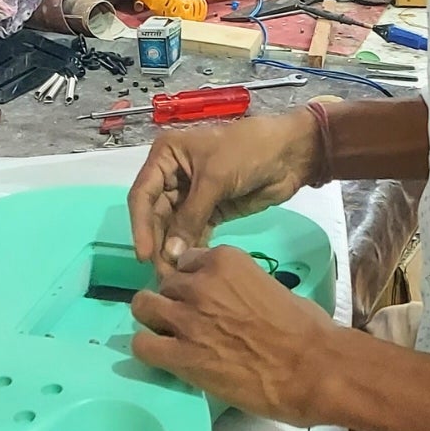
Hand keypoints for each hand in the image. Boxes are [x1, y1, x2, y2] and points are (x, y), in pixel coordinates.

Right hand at [127, 109, 321, 273]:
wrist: (289, 154)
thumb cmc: (246, 152)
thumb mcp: (215, 179)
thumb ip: (190, 217)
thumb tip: (170, 255)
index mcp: (167, 155)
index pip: (143, 194)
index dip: (140, 226)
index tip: (144, 255)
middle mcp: (173, 174)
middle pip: (156, 214)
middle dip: (158, 243)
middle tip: (162, 275)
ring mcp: (192, 194)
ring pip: (173, 227)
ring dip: (172, 250)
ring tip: (173, 278)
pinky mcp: (210, 210)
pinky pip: (193, 233)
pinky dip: (190, 249)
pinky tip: (190, 269)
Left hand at [130, 244, 339, 423]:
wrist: (311, 367)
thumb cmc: (305, 328)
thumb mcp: (269, 285)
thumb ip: (240, 285)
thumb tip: (233, 300)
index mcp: (224, 260)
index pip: (187, 260)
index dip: (192, 280)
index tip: (199, 295)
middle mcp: (199, 283)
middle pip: (164, 283)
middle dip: (173, 299)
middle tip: (187, 320)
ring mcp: (186, 319)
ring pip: (143, 307)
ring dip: (154, 319)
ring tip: (168, 335)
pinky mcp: (180, 355)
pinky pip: (142, 345)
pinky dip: (149, 349)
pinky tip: (164, 357)